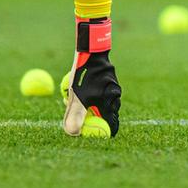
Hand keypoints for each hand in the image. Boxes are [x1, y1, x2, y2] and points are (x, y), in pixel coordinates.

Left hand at [63, 17, 120, 135]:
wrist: (92, 51)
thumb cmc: (85, 75)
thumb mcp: (76, 97)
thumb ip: (75, 116)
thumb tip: (72, 134)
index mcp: (109, 104)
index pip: (111, 125)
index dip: (104, 132)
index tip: (94, 135)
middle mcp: (114, 97)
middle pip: (104, 114)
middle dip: (91, 116)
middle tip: (77, 113)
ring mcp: (113, 87)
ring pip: (101, 101)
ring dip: (88, 102)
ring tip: (73, 94)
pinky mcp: (109, 78)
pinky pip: (100, 91)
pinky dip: (90, 92)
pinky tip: (80, 83)